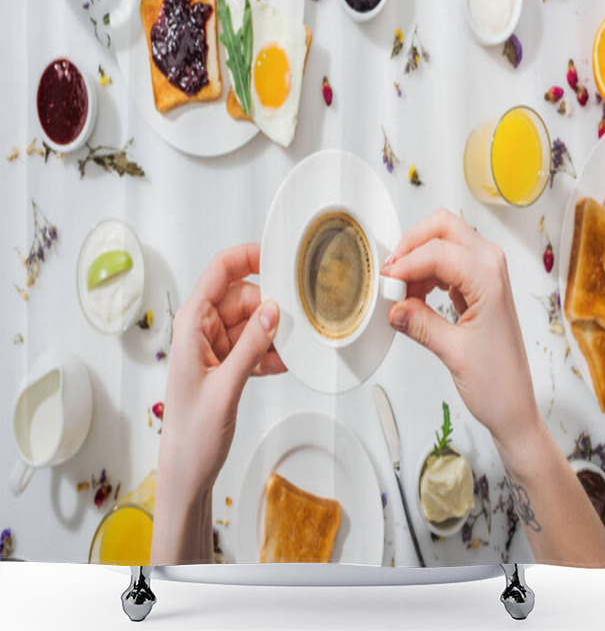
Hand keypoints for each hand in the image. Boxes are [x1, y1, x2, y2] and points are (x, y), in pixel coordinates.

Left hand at [156, 243, 284, 515]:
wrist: (187, 470)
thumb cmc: (192, 433)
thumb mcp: (225, 387)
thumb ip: (250, 345)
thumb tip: (274, 310)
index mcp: (191, 324)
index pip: (220, 272)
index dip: (248, 257)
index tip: (279, 256)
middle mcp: (202, 329)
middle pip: (245, 296)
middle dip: (270, 307)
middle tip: (295, 320)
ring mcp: (216, 345)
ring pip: (254, 320)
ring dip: (273, 333)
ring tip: (289, 348)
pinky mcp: (228, 361)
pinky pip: (255, 343)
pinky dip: (271, 352)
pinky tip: (282, 364)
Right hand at [383, 209, 538, 453]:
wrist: (515, 404)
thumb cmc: (496, 383)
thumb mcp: (452, 353)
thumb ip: (419, 323)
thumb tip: (392, 305)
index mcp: (489, 279)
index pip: (438, 252)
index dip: (406, 264)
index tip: (386, 284)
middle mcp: (491, 266)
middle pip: (443, 228)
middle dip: (411, 245)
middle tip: (391, 276)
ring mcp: (487, 272)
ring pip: (443, 241)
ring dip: (417, 260)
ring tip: (401, 295)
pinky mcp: (479, 284)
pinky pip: (447, 262)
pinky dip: (425, 272)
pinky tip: (414, 298)